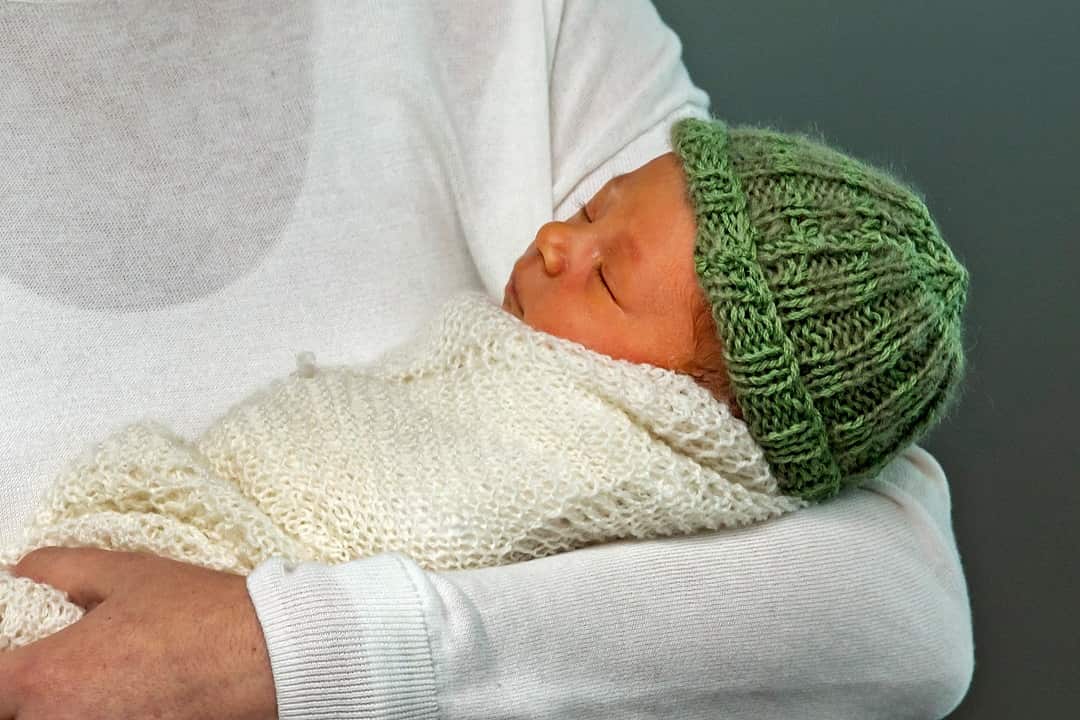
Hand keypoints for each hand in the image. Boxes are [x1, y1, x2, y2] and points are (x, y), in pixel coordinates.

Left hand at [0, 548, 277, 719]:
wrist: (265, 656)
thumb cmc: (199, 615)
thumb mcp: (127, 573)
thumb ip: (61, 568)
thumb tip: (23, 569)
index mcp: (46, 676)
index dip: (0, 677)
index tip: (15, 663)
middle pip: (13, 717)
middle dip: (22, 701)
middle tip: (49, 680)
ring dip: (56, 712)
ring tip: (92, 689)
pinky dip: (95, 718)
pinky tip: (121, 702)